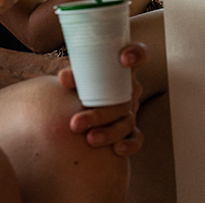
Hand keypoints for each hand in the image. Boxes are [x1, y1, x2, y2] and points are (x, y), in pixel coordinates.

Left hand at [59, 41, 147, 155]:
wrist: (81, 97)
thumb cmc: (82, 79)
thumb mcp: (79, 73)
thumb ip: (74, 74)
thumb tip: (64, 78)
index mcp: (123, 67)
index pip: (140, 54)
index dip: (137, 54)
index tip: (123, 59)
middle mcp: (130, 88)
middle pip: (124, 98)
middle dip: (100, 113)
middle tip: (76, 123)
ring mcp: (131, 109)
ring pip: (126, 120)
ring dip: (108, 131)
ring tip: (88, 139)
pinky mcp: (130, 129)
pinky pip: (136, 138)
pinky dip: (129, 145)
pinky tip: (117, 150)